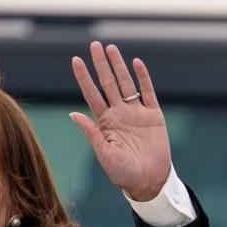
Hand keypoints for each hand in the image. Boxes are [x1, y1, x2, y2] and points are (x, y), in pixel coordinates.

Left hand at [70, 41, 171, 201]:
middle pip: (108, 84)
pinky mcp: (153, 116)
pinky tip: (136, 63)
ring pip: (126, 84)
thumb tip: (73, 114)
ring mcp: (136, 113)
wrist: (148, 181)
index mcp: (105, 123)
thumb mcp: (103, 153)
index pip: (92, 95)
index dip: (84, 78)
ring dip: (119, 66)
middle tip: (94, 45)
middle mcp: (119, 114)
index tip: (76, 61)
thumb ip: (91, 132)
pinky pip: (147, 92)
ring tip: (111, 48)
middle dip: (101, 65)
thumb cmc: (122, 172)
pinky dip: (143, 78)